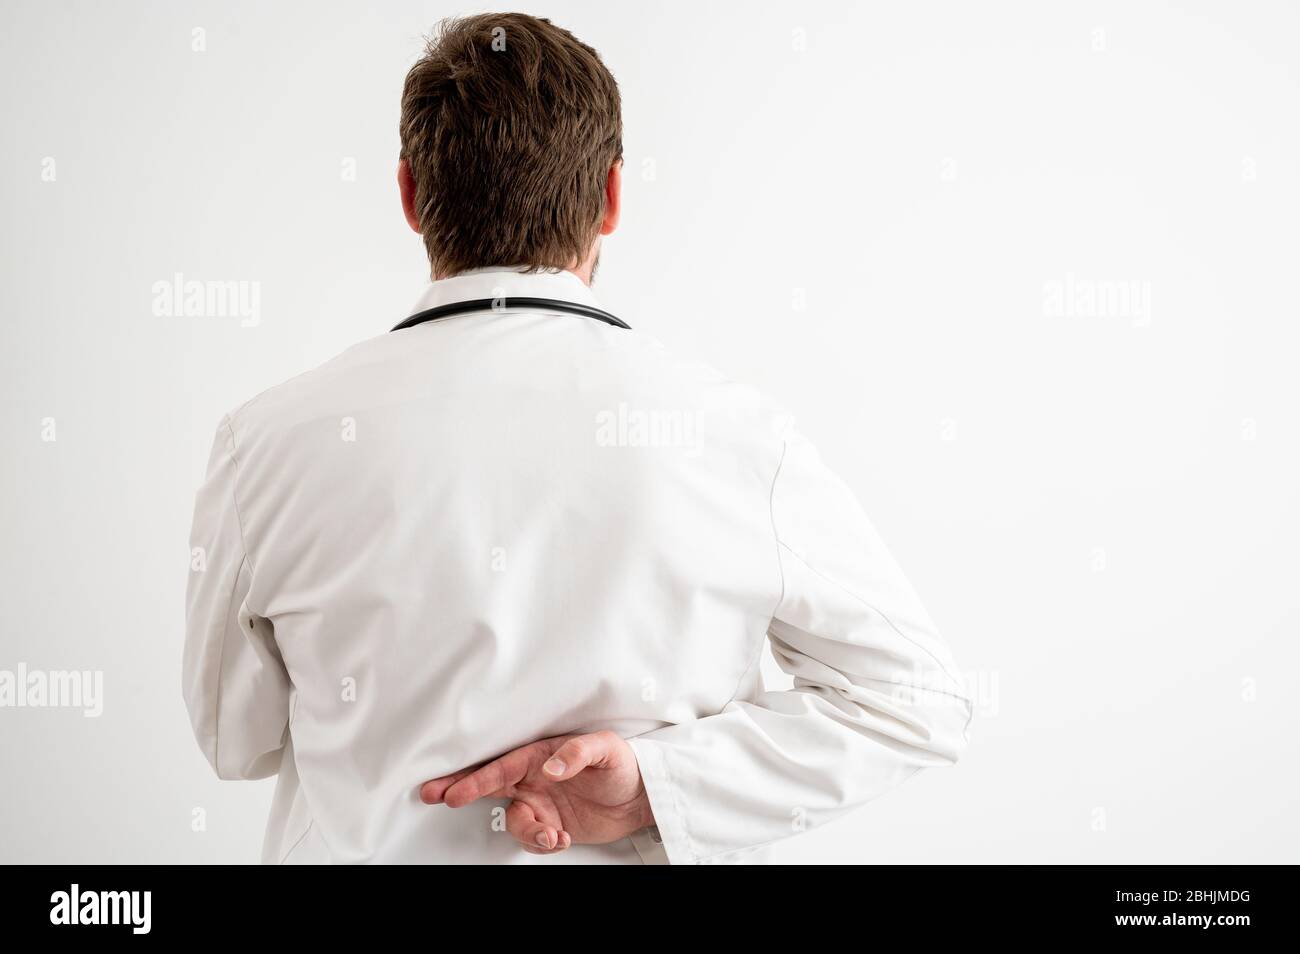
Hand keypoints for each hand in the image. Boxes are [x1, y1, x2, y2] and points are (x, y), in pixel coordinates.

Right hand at [419, 730, 654, 854]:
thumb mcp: (607, 749)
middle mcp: (534, 778)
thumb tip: (552, 766)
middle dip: (459, 790)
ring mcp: (541, 803)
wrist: (641, 796)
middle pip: (488, 784)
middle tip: (434, 796)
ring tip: (552, 837)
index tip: (453, 791)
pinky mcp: (552, 825)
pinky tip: (561, 840)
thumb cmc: (623, 763)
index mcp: (540, 754)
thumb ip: (578, 753)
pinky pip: (534, 838)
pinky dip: (542, 843)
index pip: (501, 766)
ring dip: (527, 833)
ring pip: (514, 821)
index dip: (475, 778)